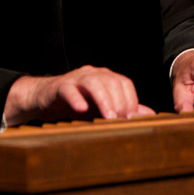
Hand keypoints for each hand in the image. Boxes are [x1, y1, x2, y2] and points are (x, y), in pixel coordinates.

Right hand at [3, 65, 154, 126]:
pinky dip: (76, 98)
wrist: (45, 98)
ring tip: (108, 117)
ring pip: (93, 83)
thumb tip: (149, 115)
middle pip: (111, 81)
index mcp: (105, 77)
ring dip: (103, 100)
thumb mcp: (101, 108)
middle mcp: (92, 74)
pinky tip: (81, 109)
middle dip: (119, 101)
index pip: (123, 83)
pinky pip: (69, 89)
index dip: (130, 100)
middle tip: (122, 120)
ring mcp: (76, 78)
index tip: (132, 119)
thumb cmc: (76, 103)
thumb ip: (123, 109)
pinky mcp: (59, 86)